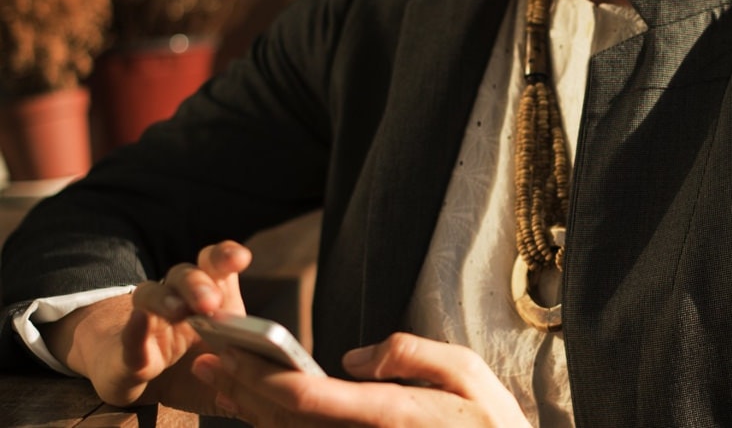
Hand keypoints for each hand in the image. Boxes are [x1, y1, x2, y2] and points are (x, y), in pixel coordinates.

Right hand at [43, 241, 251, 411]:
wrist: (142, 383)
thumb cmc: (193, 367)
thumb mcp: (226, 368)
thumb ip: (246, 369)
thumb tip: (268, 378)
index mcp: (209, 297)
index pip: (216, 265)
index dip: (226, 256)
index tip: (240, 259)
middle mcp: (177, 299)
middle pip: (185, 275)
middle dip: (199, 283)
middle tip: (210, 302)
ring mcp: (148, 320)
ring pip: (150, 292)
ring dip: (166, 299)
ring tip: (179, 311)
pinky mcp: (127, 350)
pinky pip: (129, 335)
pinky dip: (135, 329)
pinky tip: (140, 321)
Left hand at [191, 332, 531, 426]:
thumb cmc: (489, 422)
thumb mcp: (467, 372)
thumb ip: (411, 355)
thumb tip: (353, 358)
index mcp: (389, 414)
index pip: (308, 396)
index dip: (260, 373)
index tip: (230, 348)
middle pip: (284, 417)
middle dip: (240, 383)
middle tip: (206, 350)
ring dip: (246, 404)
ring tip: (217, 372)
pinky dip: (271, 423)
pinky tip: (252, 405)